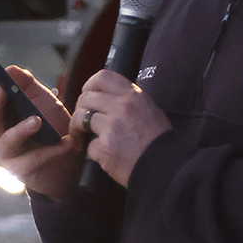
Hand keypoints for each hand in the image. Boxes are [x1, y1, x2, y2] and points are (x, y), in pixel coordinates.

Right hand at [0, 64, 85, 198]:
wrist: (68, 163)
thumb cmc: (51, 128)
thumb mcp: (42, 101)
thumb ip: (27, 84)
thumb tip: (10, 69)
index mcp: (1, 116)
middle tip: (3, 91)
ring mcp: (8, 155)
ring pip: (8, 141)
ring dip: (21, 129)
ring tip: (37, 120)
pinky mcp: (22, 170)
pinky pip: (36, 158)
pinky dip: (53, 150)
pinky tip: (67, 142)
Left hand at [69, 68, 170, 186]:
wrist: (165, 165)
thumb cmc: (158, 140)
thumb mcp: (149, 109)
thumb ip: (128, 101)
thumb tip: (106, 99)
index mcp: (133, 96)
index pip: (102, 77)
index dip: (90, 85)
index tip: (87, 95)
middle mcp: (121, 107)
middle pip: (86, 98)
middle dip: (80, 109)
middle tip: (82, 121)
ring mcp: (111, 127)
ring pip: (80, 118)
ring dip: (77, 129)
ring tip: (81, 138)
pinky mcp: (104, 147)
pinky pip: (89, 146)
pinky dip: (94, 152)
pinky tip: (104, 156)